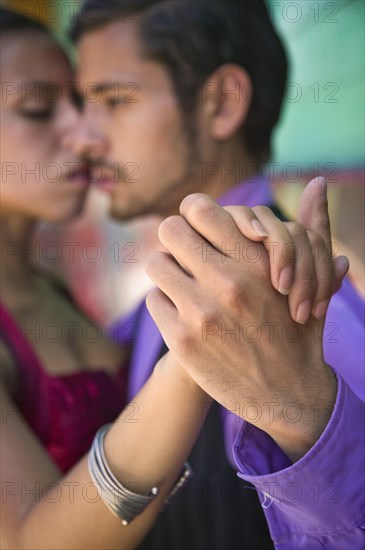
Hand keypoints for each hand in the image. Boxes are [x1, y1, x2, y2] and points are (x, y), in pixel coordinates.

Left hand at [145, 179, 340, 460]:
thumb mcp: (313, 277)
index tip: (200, 230)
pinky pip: (154, 300)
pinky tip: (185, 315)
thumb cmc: (300, 328)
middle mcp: (226, 282)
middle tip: (187, 255)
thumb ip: (314, 227)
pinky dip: (166, 304)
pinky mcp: (182, 342)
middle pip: (168, 230)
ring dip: (168, 272)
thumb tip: (317, 181)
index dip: (194, 216)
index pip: (198, 208)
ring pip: (155, 264)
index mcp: (255, 261)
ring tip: (184, 284)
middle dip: (176, 240)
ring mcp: (201, 313)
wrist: (290, 394)